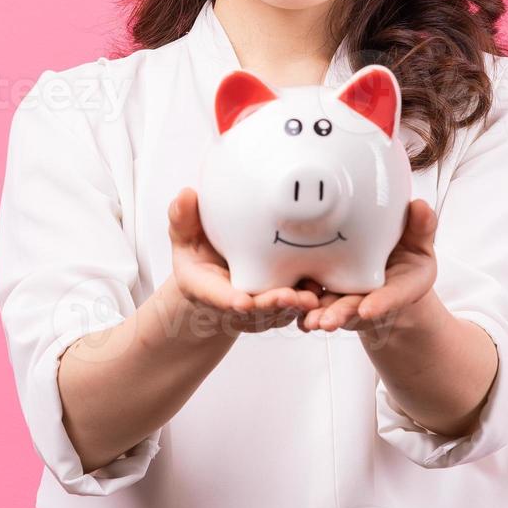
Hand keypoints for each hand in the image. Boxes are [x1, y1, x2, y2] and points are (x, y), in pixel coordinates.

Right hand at [167, 187, 320, 334]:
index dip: (229, 300)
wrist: (215, 278)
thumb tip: (186, 194)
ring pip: (279, 314)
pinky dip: (309, 304)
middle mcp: (234, 305)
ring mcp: (258, 312)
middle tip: (290, 296)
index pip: (217, 297)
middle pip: (255, 310)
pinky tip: (324, 292)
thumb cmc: (199, 256)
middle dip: (272, 305)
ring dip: (295, 307)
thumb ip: (183, 219)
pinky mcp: (279, 309)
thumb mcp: (184, 237)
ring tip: (312, 296)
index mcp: (207, 289)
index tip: (241, 302)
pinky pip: (295, 310)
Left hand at [298, 199, 438, 334]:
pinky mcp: (326, 294)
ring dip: (317, 314)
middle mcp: (370, 297)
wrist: (388, 270)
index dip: (380, 304)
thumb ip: (421, 228)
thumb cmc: (405, 256)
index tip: (368, 310)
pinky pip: (312, 300)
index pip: (391, 298)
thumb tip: (421, 205)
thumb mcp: (419, 243)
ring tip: (307, 320)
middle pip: (353, 308)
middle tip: (326, 321)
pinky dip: (300, 305)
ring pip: (330, 308)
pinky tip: (287, 304)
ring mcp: (346, 298)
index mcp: (398, 287)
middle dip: (340, 315)